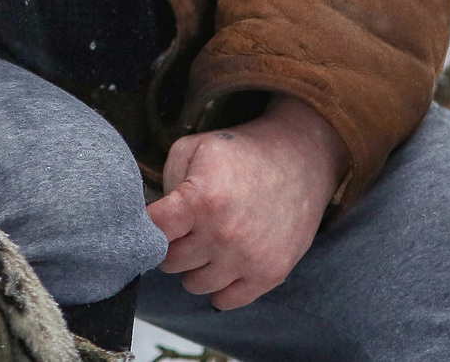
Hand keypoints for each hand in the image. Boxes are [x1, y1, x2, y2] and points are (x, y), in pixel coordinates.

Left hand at [147, 95, 345, 310]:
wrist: (300, 159)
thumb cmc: (241, 152)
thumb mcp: (194, 147)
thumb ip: (164, 182)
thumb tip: (150, 220)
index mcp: (202, 200)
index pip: (152, 233)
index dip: (148, 225)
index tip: (157, 218)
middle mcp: (224, 235)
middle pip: (169, 262)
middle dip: (171, 244)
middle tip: (185, 227)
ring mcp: (248, 259)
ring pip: (194, 284)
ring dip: (194, 266)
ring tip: (206, 242)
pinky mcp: (270, 274)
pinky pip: (225, 301)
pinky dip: (219, 286)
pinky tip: (223, 262)